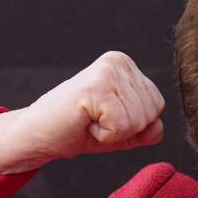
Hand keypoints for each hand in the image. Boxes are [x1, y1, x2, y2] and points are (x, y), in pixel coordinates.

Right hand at [12, 50, 166, 161]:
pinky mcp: (96, 89)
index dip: (134, 124)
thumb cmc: (81, 130)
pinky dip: (104, 135)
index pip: (158, 105)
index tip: (106, 117)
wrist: (40, 134)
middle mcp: (119, 62)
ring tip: (89, 119)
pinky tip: (84, 121)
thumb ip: (149, 128)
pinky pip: (122, 126)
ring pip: (139, 121)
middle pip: (151, 113)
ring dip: (113, 132)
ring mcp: (107, 72)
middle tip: (95, 120)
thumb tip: (157, 126)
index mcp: (126, 65)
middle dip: (125, 129)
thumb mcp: (125, 131)